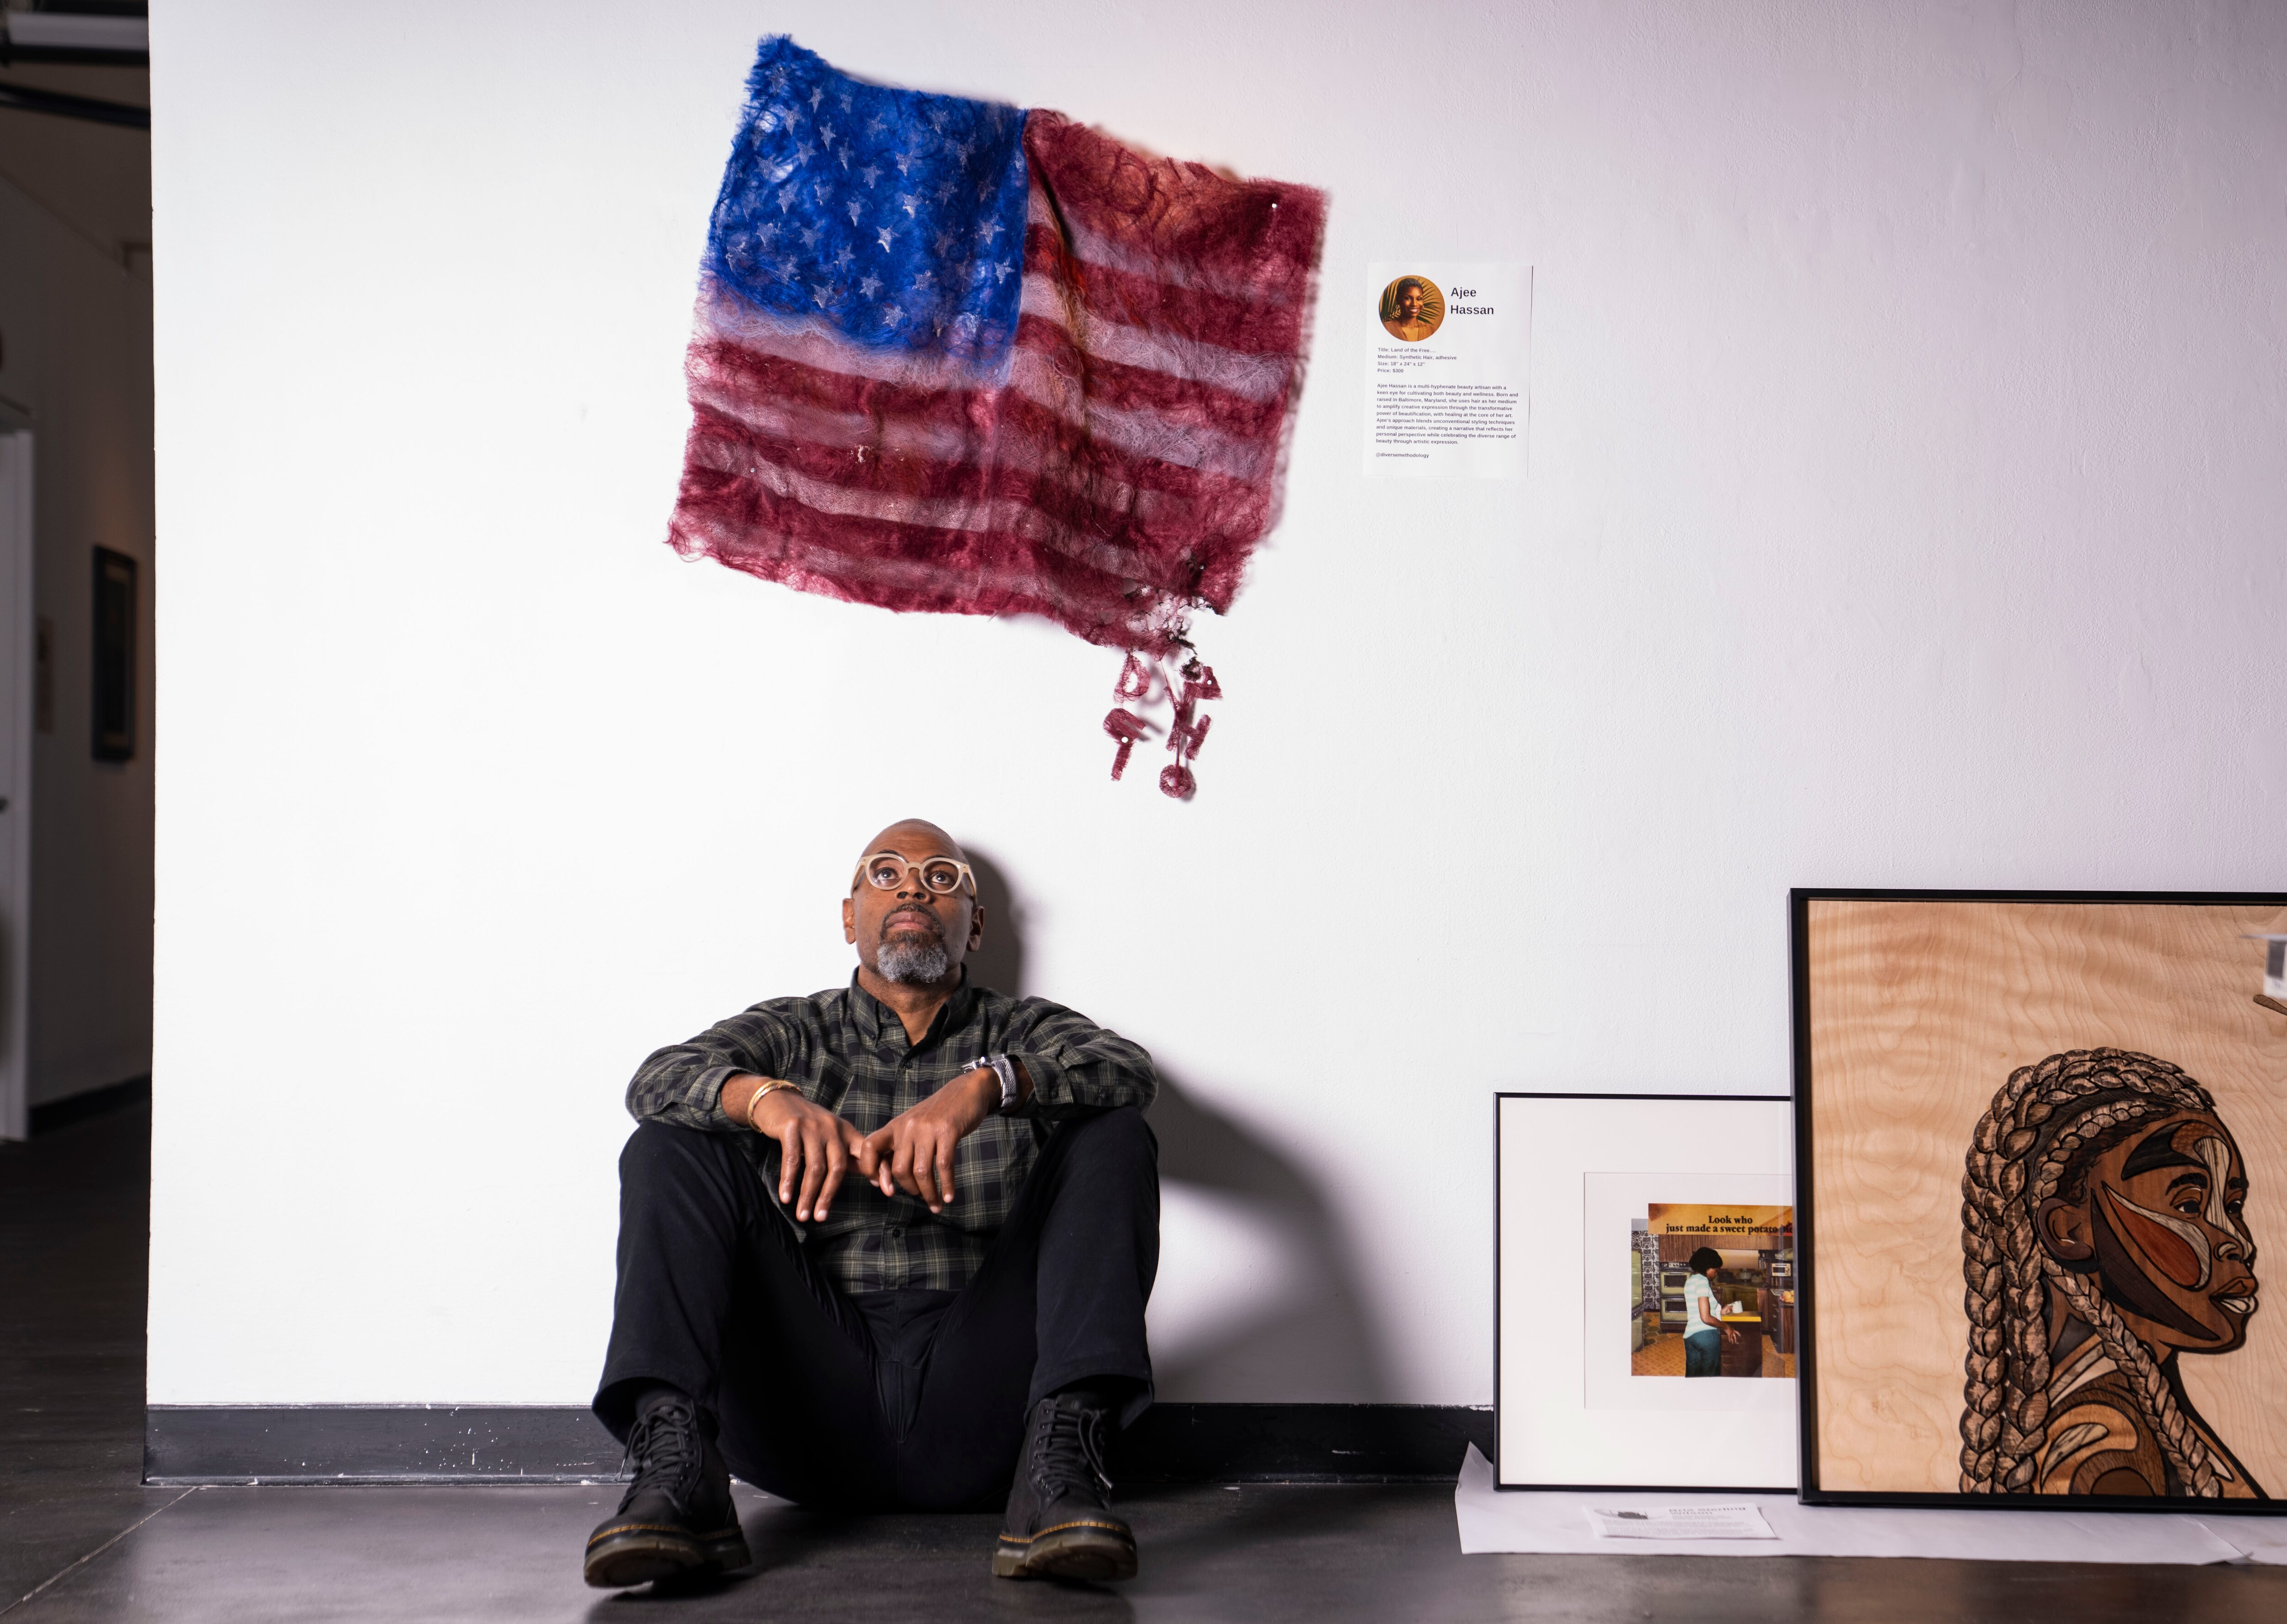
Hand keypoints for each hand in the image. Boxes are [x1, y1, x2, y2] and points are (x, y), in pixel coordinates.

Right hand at [730, 1077, 867, 1222]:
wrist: (778, 1100)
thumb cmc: (808, 1125)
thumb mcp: (833, 1136)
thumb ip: (852, 1156)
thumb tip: (875, 1179)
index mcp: (847, 1132)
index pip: (868, 1152)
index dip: (880, 1170)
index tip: (889, 1192)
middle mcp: (833, 1128)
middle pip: (838, 1168)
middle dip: (829, 1195)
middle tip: (820, 1218)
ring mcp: (812, 1127)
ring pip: (815, 1168)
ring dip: (808, 1195)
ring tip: (803, 1215)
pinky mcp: (792, 1127)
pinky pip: (792, 1160)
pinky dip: (789, 1181)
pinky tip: (785, 1197)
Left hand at [860, 1067, 998, 1214]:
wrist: (966, 1091)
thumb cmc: (939, 1114)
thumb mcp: (914, 1125)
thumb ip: (901, 1146)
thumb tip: (889, 1178)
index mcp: (895, 1126)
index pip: (870, 1147)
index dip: (870, 1170)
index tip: (885, 1187)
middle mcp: (907, 1127)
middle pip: (899, 1168)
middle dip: (910, 1189)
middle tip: (921, 1197)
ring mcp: (927, 1129)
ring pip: (922, 1171)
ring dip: (929, 1193)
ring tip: (936, 1205)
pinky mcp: (948, 1131)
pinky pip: (944, 1165)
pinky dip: (946, 1185)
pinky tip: (948, 1196)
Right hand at [1723, 1327, 1740, 1344]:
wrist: (1725, 1326)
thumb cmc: (1727, 1325)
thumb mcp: (1729, 1327)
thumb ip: (1730, 1328)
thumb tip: (1729, 1328)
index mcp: (1733, 1330)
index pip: (1737, 1332)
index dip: (1738, 1334)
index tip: (1740, 1335)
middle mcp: (1733, 1332)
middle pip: (1735, 1337)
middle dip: (1735, 1340)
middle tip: (1736, 1342)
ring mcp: (1731, 1333)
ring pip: (1732, 1338)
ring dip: (1732, 1341)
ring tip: (1732, 1343)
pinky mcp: (1729, 1334)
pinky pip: (1729, 1337)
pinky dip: (1729, 1339)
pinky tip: (1729, 1341)